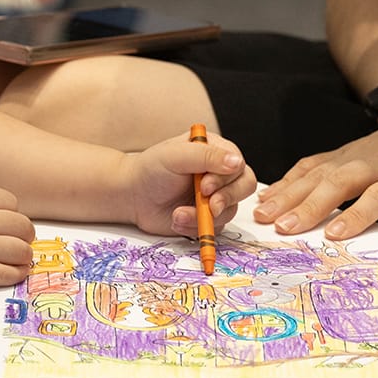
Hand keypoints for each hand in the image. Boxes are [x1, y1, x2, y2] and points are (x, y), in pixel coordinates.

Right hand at [0, 184, 35, 287]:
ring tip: (23, 258)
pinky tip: (17, 272)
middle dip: (26, 234)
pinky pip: (4, 274)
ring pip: (20, 251)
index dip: (13, 212)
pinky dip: (16, 274)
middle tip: (23, 240)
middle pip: (22, 226)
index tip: (9, 221)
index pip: (13, 202)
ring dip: (25, 255)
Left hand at [124, 131, 255, 236]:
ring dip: (204, 216)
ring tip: (178, 214)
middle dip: (225, 199)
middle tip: (207, 206)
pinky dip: (196, 227)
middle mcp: (219, 172)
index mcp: (215, 150)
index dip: (226, 178)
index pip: (238, 164)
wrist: (133, 196)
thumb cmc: (152, 169)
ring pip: (230, 210)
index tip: (204, 187)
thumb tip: (237, 163)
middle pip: (244, 186)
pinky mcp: (208, 216)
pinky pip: (216, 227)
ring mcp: (215, 195)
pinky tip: (177, 220)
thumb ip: (206, 157)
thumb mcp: (176, 156)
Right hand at [252, 89, 377, 236]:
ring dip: (289, 192)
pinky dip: (288, 179)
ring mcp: (358, 153)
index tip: (334, 235)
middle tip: (282, 228)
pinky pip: (312, 164)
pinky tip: (268, 195)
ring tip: (263, 214)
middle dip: (310, 204)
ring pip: (320, 170)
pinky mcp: (342, 150)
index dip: (358, 213)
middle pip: (342, 180)